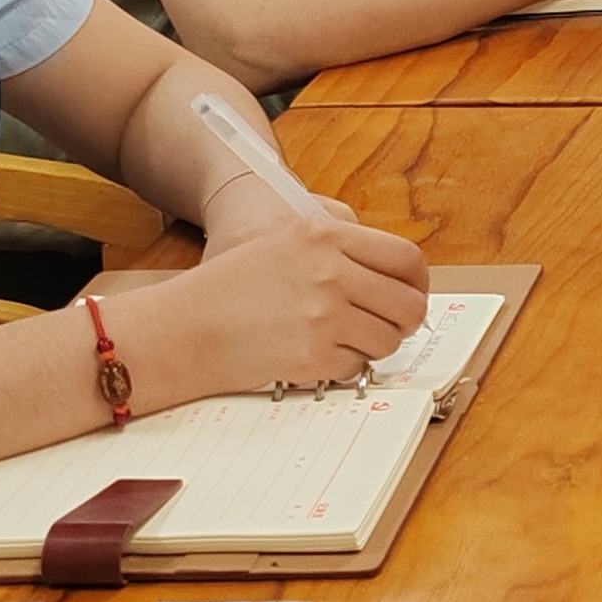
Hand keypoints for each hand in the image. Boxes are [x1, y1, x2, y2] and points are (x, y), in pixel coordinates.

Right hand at [149, 208, 430, 398]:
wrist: (184, 327)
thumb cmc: (230, 286)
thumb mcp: (287, 239)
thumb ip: (342, 246)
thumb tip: (399, 273)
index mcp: (326, 235)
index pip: (406, 258)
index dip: (417, 283)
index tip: (412, 294)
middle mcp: (331, 272)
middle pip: (407, 303)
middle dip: (405, 321)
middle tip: (391, 326)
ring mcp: (323, 315)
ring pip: (387, 339)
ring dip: (373, 345)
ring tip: (344, 340)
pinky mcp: (313, 355)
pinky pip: (356, 366)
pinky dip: (342, 365)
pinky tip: (316, 355)